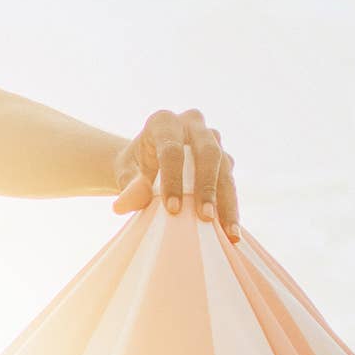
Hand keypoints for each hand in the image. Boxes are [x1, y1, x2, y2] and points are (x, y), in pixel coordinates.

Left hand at [112, 109, 238, 240]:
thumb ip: (129, 185)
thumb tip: (123, 204)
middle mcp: (192, 124)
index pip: (172, 149)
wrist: (147, 163)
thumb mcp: (126, 173)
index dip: (173, 179)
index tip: (172, 209)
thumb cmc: (135, 167)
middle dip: (207, 186)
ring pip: (226, 167)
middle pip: (207, 152)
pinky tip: (231, 231)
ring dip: (227, 201)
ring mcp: (212, 139)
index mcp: (164, 122)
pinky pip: (230, 181)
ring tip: (229, 232)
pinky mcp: (224, 157)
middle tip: (205, 217)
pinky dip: (230, 206)